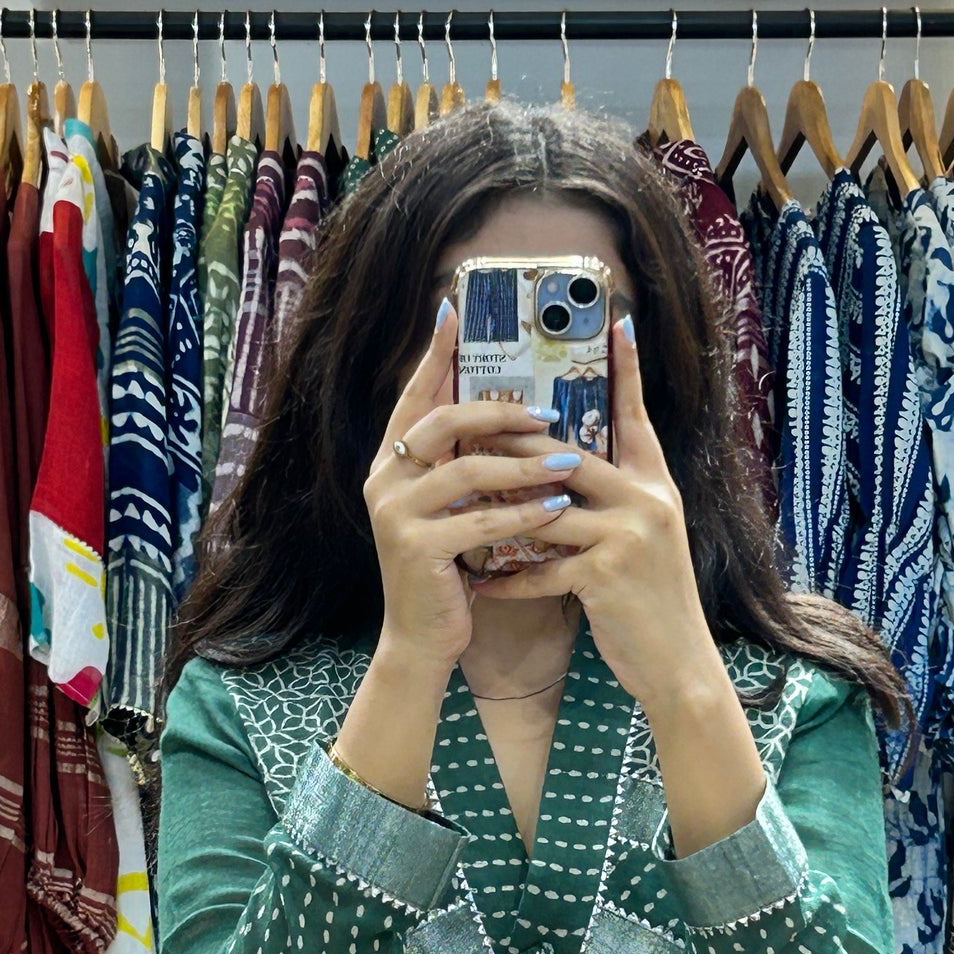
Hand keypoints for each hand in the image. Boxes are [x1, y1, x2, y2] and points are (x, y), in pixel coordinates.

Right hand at [363, 301, 577, 671]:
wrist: (422, 639)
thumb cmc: (447, 572)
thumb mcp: (450, 511)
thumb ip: (463, 467)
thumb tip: (506, 418)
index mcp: (390, 465)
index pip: (414, 399)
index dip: (433, 357)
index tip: (453, 313)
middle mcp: (384, 482)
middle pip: (442, 424)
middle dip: (498, 412)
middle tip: (547, 411)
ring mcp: (396, 515)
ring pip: (467, 472)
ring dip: (524, 464)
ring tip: (569, 461)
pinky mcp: (417, 549)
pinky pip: (481, 520)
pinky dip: (524, 512)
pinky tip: (557, 506)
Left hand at [469, 316, 722, 715]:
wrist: (680, 667)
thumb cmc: (652, 606)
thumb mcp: (646, 542)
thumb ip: (617, 503)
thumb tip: (570, 470)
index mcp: (657, 486)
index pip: (637, 417)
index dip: (627, 371)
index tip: (616, 323)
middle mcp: (648, 500)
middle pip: (568, 454)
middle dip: (515, 441)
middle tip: (470, 422)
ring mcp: (628, 536)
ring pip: (545, 507)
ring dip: (498, 509)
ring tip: (457, 503)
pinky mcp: (606, 575)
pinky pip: (541, 568)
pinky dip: (508, 580)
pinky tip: (480, 587)